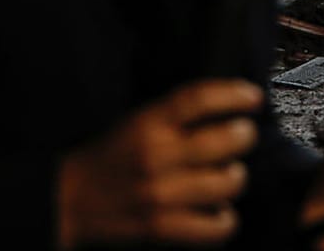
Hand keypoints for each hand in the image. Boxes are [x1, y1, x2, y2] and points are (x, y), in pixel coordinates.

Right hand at [57, 80, 261, 249]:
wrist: (70, 198)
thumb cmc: (109, 157)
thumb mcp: (135, 121)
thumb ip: (175, 115)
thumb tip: (226, 109)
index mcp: (147, 122)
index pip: (199, 99)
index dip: (234, 94)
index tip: (252, 97)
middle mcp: (156, 155)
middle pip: (224, 140)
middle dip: (244, 136)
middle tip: (243, 135)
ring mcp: (161, 194)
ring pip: (226, 183)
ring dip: (235, 177)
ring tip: (229, 174)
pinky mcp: (162, 228)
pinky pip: (214, 226)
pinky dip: (225, 220)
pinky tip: (218, 211)